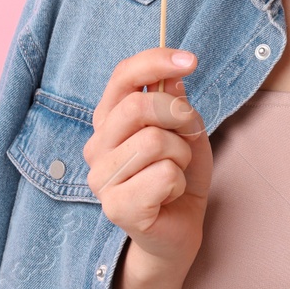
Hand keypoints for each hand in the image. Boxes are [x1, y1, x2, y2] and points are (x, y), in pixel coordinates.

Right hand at [83, 46, 212, 270]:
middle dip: (179, 116)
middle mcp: (97, 145)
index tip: (192, 60)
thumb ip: (175, 102)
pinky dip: (178, 182)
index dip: (156, 61)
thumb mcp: (186, 130)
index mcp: (110, 119)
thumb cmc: (178, 174)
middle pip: (139, 106)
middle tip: (188, 136)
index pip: (123, 76)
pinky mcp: (115, 207)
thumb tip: (172, 75)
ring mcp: (101, 177)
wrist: (180, 227)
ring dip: (180, 155)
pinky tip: (169, 195)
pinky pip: (162, 175)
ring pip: (154, 141)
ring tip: (175, 172)